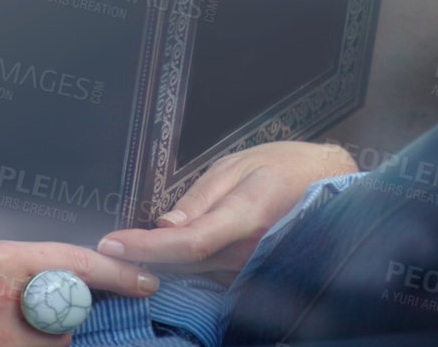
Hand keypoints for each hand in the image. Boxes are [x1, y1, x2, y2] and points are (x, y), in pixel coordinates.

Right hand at [0, 240, 159, 346]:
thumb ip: (29, 267)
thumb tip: (82, 282)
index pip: (74, 264)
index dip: (117, 275)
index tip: (146, 282)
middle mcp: (2, 299)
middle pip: (71, 314)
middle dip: (60, 318)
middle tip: (26, 316)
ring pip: (56, 346)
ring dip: (43, 344)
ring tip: (2, 332)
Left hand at [97, 140, 356, 281]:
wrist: (333, 184)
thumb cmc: (283, 166)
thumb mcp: (236, 167)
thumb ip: (200, 199)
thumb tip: (165, 225)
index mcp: (245, 217)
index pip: (187, 242)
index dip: (146, 246)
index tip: (109, 244)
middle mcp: (251, 251)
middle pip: (185, 263)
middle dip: (142, 257)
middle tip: (105, 247)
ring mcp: (256, 267)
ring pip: (196, 271)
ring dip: (161, 262)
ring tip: (125, 247)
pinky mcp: (256, 272)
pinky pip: (212, 272)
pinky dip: (185, 264)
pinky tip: (162, 253)